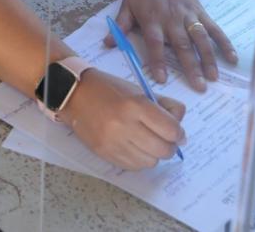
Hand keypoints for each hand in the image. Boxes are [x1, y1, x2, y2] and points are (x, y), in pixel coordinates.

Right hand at [63, 68, 185, 169]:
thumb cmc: (108, 89)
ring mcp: (113, 142)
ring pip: (150, 162)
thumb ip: (164, 105)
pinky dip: (139, 160)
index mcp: (135, 105)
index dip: (179, 133)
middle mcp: (124, 125)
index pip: (171, 130)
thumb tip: (180, 128)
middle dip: (169, 146)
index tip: (177, 132)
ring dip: (153, 154)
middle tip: (165, 140)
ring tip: (147, 143)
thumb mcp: (138, 90)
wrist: (73, 94)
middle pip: (164, 149)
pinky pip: (134, 166)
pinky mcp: (105, 153)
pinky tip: (134, 148)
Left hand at [104, 0, 237, 90]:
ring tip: (214, 77)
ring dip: (208, 58)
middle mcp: (172, 18)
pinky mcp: (202, 12)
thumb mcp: (127, 4)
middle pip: (182, 44)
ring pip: (200, 38)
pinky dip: (225, 43)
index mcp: (152, 19)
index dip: (158, 60)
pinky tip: (232, 58)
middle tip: (198, 86)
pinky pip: (214, 29)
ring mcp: (189, 15)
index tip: (162, 79)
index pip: (155, 43)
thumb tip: (107, 44)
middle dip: (191, 66)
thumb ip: (120, 25)